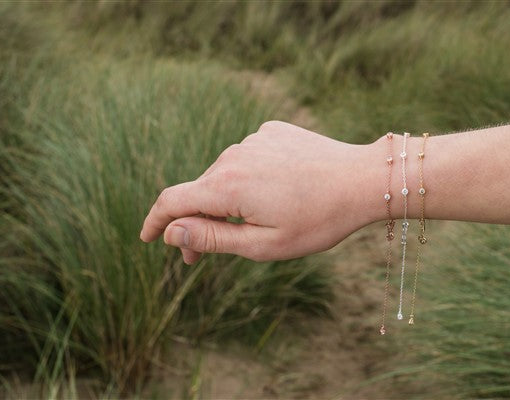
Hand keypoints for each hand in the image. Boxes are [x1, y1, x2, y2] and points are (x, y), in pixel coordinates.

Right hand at [140, 121, 380, 263]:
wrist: (362, 180)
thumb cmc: (318, 220)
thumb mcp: (263, 243)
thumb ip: (212, 238)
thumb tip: (171, 231)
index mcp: (226, 186)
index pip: (171, 201)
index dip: (154, 222)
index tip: (147, 238)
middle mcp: (233, 156)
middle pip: (198, 191)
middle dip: (195, 223)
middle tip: (201, 256)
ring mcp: (253, 139)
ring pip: (224, 176)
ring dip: (224, 201)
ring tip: (253, 222)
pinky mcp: (271, 132)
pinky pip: (248, 159)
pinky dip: (250, 179)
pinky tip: (275, 192)